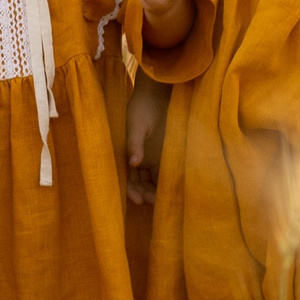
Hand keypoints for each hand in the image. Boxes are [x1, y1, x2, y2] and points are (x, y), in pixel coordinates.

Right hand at [124, 76, 168, 204]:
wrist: (157, 95)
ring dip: (156, 192)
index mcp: (125, 154)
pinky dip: (166, 183)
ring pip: (151, 181)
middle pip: (139, 183)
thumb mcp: (136, 125)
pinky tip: (174, 191)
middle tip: (155, 204)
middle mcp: (137, 160)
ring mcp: (151, 158)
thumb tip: (133, 162)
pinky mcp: (163, 155)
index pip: (126, 178)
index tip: (139, 201)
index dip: (131, 191)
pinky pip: (164, 173)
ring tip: (165, 202)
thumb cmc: (141, 108)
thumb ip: (134, 143)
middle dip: (145, 195)